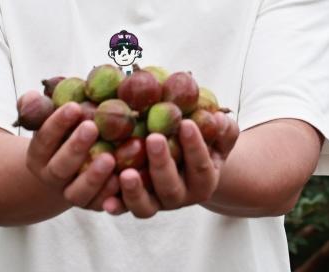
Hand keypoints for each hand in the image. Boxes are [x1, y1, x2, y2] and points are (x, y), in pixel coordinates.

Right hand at [25, 101, 120, 211]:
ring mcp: (71, 194)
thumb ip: (37, 106)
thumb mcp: (49, 119)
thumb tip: (31, 97)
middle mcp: (52, 177)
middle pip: (60, 168)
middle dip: (75, 147)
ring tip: (109, 157)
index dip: (57, 124)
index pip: (43, 140)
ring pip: (78, 192)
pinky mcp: (91, 204)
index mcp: (38, 156)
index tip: (75, 106)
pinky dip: (109, 194)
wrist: (69, 170)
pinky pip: (99, 204)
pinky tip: (121, 178)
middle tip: (92, 127)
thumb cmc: (62, 135)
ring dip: (92, 176)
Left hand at [105, 111, 239, 217]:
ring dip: (135, 191)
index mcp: (203, 181)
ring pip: (146, 206)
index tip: (186, 123)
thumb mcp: (218, 136)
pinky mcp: (134, 204)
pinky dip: (116, 205)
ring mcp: (156, 203)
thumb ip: (223, 129)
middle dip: (162, 163)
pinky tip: (106, 199)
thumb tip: (217, 119)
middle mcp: (180, 197)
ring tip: (125, 173)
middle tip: (154, 137)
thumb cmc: (203, 142)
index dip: (195, 146)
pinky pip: (124, 208)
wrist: (185, 163)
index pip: (200, 166)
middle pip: (171, 187)